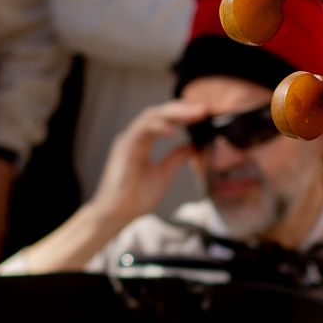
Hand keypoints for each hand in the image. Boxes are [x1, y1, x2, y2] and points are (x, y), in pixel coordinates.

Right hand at [93, 99, 204, 227]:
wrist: (117, 214)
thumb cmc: (135, 198)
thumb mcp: (164, 175)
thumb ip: (176, 159)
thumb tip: (193, 146)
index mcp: (143, 142)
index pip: (165, 120)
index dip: (184, 114)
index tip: (204, 113)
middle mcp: (135, 137)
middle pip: (159, 113)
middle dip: (182, 109)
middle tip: (204, 108)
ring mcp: (128, 141)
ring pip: (150, 116)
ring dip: (174, 113)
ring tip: (194, 114)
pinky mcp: (123, 149)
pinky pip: (141, 131)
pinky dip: (158, 128)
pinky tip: (174, 131)